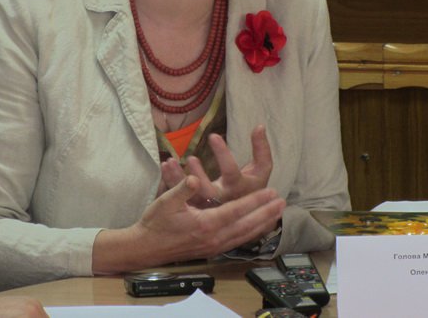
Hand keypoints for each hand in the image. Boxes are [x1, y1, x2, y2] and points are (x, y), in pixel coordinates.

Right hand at [92, 174, 284, 273]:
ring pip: (244, 235)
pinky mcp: (211, 250)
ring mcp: (213, 246)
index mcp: (205, 224)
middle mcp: (213, 237)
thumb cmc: (155, 222)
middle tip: (282, 202)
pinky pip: (237, 242)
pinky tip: (257, 228)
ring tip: (276, 214)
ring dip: (261, 224)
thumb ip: (183, 188)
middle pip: (247, 225)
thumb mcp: (166, 201)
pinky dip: (250, 234)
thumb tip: (195, 177)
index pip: (237, 211)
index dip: (255, 202)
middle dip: (266, 213)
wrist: (145, 247)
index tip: (271, 192)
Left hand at [160, 125, 272, 206]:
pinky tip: (165, 167)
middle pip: (208, 190)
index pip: (232, 172)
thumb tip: (259, 126)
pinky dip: (171, 182)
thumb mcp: (261, 170)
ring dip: (178, 178)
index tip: (213, 136)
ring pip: (190, 196)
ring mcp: (207, 207)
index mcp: (239, 188)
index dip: (223, 155)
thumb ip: (262, 149)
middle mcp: (222, 201)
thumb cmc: (252, 187)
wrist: (248, 217)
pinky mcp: (196, 210)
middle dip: (197, 174)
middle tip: (189, 157)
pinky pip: (181, 197)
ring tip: (170, 161)